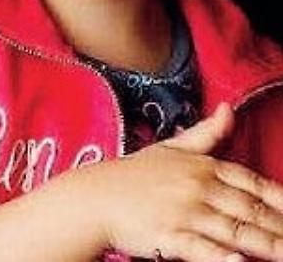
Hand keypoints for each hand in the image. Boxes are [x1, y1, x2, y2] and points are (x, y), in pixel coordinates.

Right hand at [89, 103, 282, 261]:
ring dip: (269, 245)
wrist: (93, 198)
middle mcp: (198, 189)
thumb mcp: (170, 148)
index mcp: (202, 167)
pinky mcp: (171, 238)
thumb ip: (206, 133)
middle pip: (252, 210)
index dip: (281, 199)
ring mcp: (185, 214)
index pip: (252, 182)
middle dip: (281, 227)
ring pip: (237, 232)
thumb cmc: (132, 176)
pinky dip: (224, 258)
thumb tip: (229, 109)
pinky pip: (204, 251)